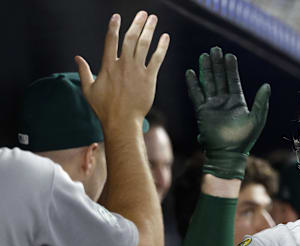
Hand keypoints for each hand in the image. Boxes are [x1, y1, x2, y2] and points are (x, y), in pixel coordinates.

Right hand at [75, 11, 169, 130]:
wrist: (122, 121)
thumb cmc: (104, 108)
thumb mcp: (88, 89)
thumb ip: (84, 71)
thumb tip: (77, 57)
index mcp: (108, 66)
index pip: (110, 40)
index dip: (113, 27)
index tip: (117, 16)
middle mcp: (123, 65)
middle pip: (131, 38)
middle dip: (137, 23)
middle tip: (142, 13)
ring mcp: (137, 71)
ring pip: (144, 44)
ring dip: (149, 29)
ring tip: (153, 19)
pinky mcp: (150, 78)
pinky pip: (157, 58)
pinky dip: (162, 46)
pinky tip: (165, 37)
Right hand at [186, 47, 270, 179]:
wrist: (227, 154)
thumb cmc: (244, 139)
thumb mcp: (256, 119)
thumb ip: (261, 102)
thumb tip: (266, 85)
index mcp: (238, 102)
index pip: (233, 81)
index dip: (231, 69)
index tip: (229, 56)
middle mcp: (224, 102)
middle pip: (219, 79)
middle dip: (217, 64)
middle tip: (215, 49)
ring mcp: (212, 106)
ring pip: (208, 83)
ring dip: (206, 70)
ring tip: (204, 56)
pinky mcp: (202, 112)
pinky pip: (196, 95)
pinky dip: (193, 84)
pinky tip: (191, 72)